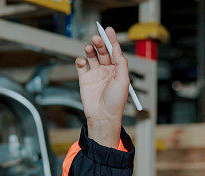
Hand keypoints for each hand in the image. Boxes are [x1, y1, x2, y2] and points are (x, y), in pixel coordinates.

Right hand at [75, 27, 128, 147]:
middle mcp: (107, 71)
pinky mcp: (84, 79)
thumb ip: (121, 62)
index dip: (112, 40)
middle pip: (103, 51)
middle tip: (97, 37)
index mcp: (118, 70)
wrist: (103, 117)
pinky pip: (81, 66)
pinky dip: (80, 60)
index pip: (115, 51)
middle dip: (100, 43)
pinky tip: (82, 61)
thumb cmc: (116, 102)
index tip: (108, 30)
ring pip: (92, 56)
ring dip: (90, 50)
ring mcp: (95, 74)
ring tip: (89, 47)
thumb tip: (116, 48)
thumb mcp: (123, 80)